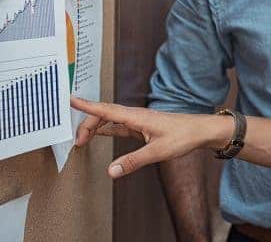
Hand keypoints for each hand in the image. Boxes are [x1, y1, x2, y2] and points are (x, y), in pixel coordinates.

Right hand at [71, 96, 229, 178]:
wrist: (201, 131)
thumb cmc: (184, 136)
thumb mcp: (158, 151)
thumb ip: (134, 161)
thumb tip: (111, 171)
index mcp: (137, 117)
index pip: (106, 110)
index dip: (86, 106)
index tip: (69, 100)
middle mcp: (135, 115)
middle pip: (104, 115)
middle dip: (86, 125)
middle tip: (76, 142)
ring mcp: (138, 120)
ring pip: (110, 120)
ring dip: (95, 127)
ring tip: (81, 139)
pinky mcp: (142, 127)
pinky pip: (118, 126)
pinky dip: (106, 129)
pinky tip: (99, 133)